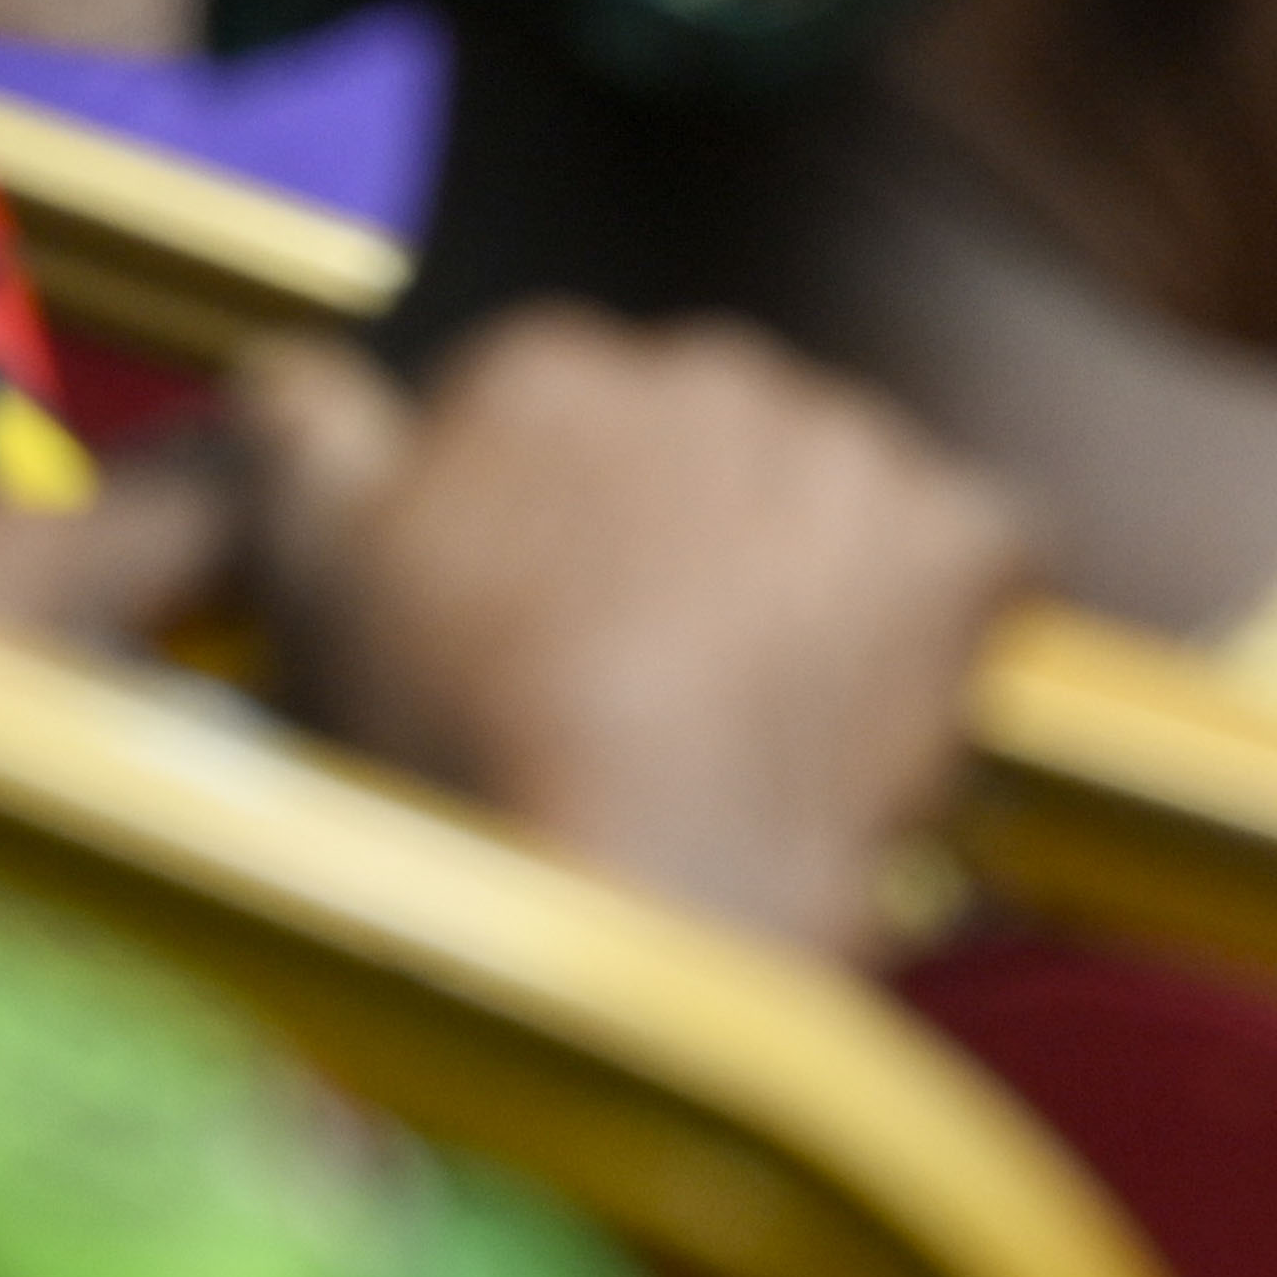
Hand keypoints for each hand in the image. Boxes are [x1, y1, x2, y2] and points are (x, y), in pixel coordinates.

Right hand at [243, 312, 1023, 960]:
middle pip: (712, 450)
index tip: (561, 644)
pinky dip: (957, 624)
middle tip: (672, 699)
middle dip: (701, 549)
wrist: (635, 906)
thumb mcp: (314, 584)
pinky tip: (903, 715)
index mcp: (543, 373)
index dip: (568, 542)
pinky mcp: (959, 534)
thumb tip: (290, 371)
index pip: (570, 424)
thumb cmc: (459, 769)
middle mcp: (698, 370)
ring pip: (842, 496)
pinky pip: (986, 549)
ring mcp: (840, 445)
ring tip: (782, 727)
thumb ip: (302, 439)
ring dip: (826, 581)